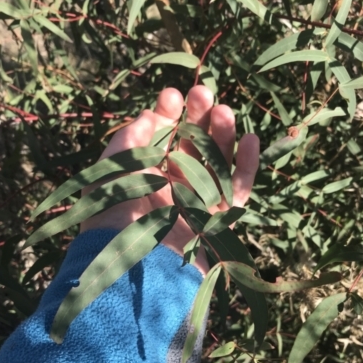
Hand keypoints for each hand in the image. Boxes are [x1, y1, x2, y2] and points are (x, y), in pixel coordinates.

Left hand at [80, 85, 258, 274]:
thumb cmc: (115, 220)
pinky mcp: (218, 219)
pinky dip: (247, 165)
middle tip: (203, 93)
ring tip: (224, 112)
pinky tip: (252, 139)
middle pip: (192, 145)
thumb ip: (128, 141)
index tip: (172, 95)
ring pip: (217, 162)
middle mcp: (172, 186)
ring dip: (223, 136)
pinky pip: (238, 188)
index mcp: (145, 175)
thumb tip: (149, 115)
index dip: (167, 114)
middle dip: (198, 118)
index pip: (161, 138)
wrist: (133, 270)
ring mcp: (196, 201)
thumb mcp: (110, 174)